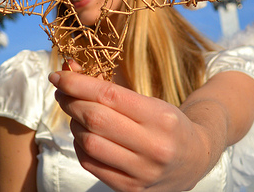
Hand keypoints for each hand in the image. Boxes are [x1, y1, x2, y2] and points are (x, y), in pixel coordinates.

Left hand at [48, 69, 211, 191]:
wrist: (195, 159)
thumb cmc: (169, 123)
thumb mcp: (151, 101)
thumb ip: (113, 89)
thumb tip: (71, 73)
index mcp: (160, 117)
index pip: (109, 95)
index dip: (78, 84)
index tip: (58, 75)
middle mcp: (152, 147)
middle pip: (96, 119)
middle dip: (71, 101)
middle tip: (61, 91)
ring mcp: (141, 172)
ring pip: (89, 143)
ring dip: (74, 124)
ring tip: (76, 114)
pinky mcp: (130, 189)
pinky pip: (91, 164)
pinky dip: (80, 146)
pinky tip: (83, 135)